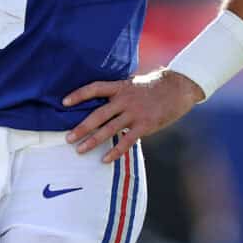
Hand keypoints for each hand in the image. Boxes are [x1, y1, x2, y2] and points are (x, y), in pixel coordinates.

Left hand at [63, 68, 203, 162]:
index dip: (78, 95)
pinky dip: (115, 151)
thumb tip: (101, 99)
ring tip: (80, 150)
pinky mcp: (145, 125)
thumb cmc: (155, 85)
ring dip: (93, 141)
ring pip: (109, 129)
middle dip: (81, 127)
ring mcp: (135, 113)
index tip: (63, 102)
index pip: (94, 88)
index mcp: (120, 87)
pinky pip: (126, 141)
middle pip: (98, 114)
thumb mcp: (133, 82)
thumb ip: (118, 91)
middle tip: (68, 138)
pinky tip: (104, 159)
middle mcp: (125, 100)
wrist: (178, 88)